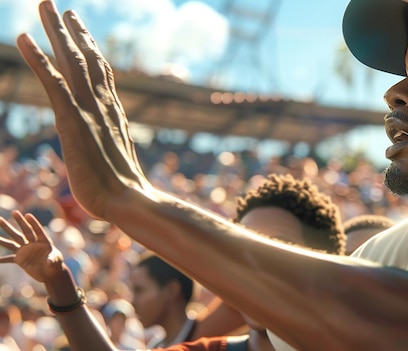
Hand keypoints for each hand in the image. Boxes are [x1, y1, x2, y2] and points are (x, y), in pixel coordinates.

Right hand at [0, 211, 64, 283]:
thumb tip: (49, 261)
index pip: (38, 230)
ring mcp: (25, 251)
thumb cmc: (56, 265)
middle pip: (25, 231)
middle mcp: (33, 243)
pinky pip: (9, 259)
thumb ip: (52, 260)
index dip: (33, 223)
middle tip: (14, 211)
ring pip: (13, 242)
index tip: (28, 215)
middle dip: (19, 222)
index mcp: (44, 241)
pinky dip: (2, 259)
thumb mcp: (56, 262)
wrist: (50, 274)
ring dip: (4, 238)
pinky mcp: (20, 259)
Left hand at [15, 0, 151, 219]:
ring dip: (57, 31)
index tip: (81, 30)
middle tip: (61, 7)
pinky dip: (39, 58)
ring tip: (46, 5)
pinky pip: (53, 82)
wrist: (129, 201)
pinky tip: (24, 38)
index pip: (101, 72)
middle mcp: (102, 104)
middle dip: (73, 31)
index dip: (90, 48)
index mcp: (112, 112)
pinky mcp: (72, 120)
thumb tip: (111, 151)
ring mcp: (89, 110)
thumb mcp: (116, 162)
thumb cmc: (123, 191)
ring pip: (72, 61)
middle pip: (87, 58)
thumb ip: (111, 147)